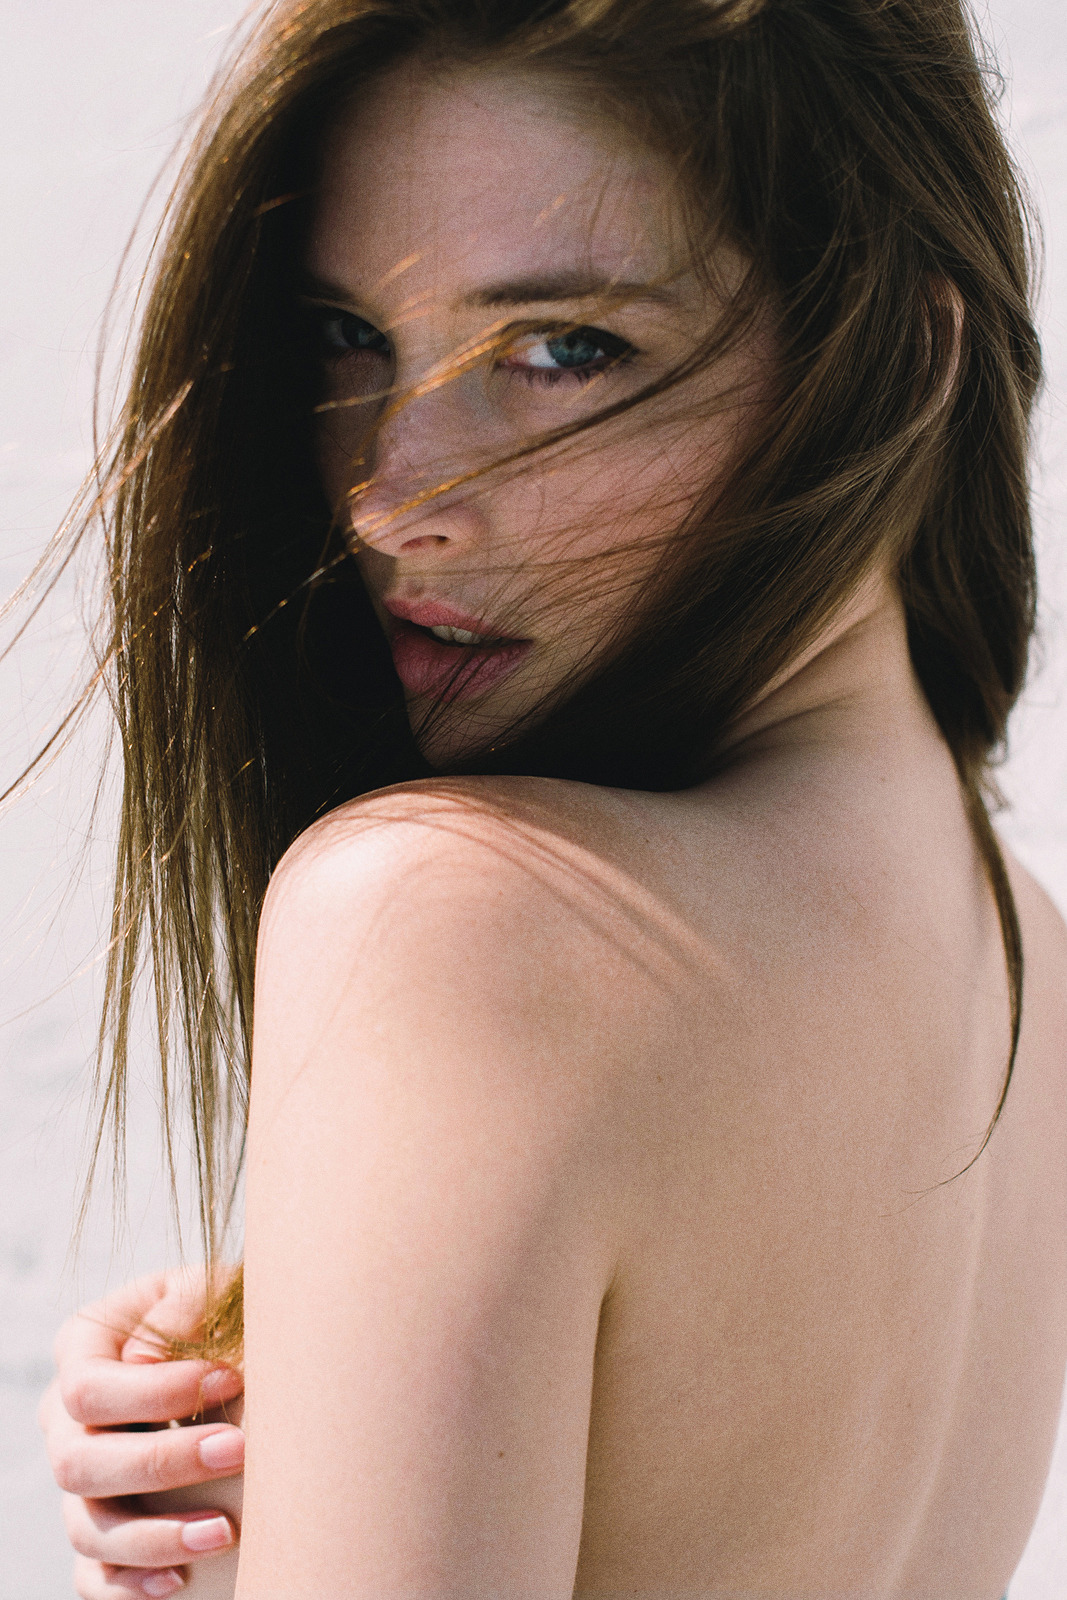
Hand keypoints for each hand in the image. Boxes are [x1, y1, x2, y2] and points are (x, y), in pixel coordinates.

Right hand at [39, 1271, 244, 1597]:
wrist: (240, 1347)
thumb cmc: (223, 1310)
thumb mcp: (210, 1286)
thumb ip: (183, 1305)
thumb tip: (142, 1357)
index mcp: (82, 1349)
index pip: (90, 1389)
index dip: (157, 1393)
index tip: (232, 1382)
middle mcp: (66, 1419)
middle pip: (78, 1464)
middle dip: (162, 1463)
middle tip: (238, 1451)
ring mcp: (80, 1481)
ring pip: (86, 1529)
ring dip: (156, 1536)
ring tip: (225, 1530)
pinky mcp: (102, 1531)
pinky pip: (93, 1577)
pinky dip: (130, 1586)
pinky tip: (180, 1581)